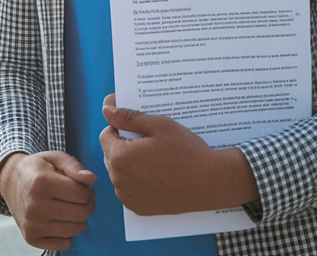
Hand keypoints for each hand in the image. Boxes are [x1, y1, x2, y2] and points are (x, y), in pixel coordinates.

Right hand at [0, 151, 96, 250]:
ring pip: (75, 230)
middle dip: (87, 205)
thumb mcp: (55, 158)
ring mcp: (32, 225)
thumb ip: (74, 166)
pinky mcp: (31, 239)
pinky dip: (68, 233)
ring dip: (80, 219)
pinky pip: (64, 243)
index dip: (87, 189)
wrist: (10, 182)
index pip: (81, 194)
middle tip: (80, 198)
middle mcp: (34, 207)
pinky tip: (61, 220)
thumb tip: (92, 179)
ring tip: (72, 207)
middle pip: (80, 213)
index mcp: (41, 183)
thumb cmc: (38, 169)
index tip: (81, 186)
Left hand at [100, 93, 258, 215]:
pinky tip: (158, 176)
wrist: (210, 182)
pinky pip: (129, 190)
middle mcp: (118, 179)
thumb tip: (106, 109)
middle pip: (111, 154)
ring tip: (156, 160)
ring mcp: (127, 196)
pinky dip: (137, 182)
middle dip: (124, 146)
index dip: (121, 128)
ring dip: (130, 165)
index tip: (140, 130)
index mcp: (119, 156)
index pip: (106, 135)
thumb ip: (128, 117)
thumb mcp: (158, 125)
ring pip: (119, 173)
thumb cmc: (186, 150)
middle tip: (150, 144)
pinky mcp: (138, 207)